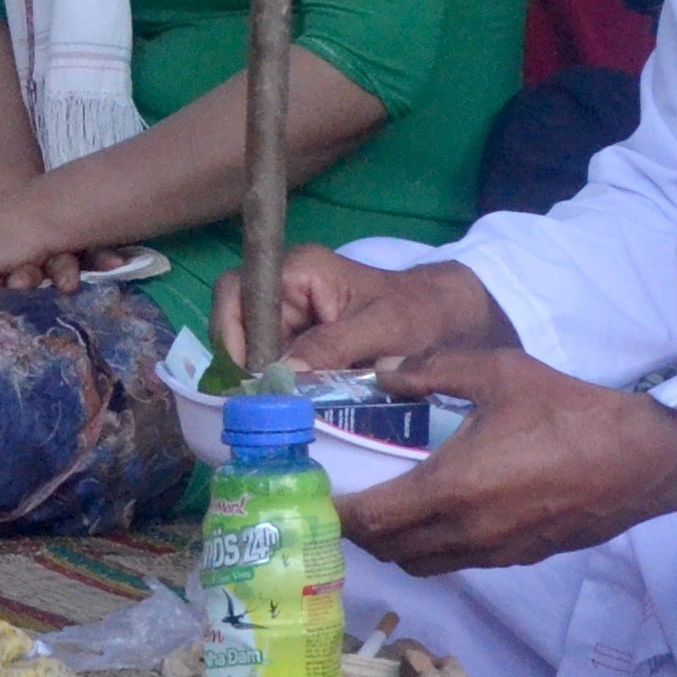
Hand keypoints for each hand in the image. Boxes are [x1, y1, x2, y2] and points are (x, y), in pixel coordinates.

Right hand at [210, 245, 512, 375]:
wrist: (444, 319)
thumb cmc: (419, 314)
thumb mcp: (382, 329)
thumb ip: (333, 346)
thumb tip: (282, 373)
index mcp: (299, 269)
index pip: (237, 293)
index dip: (232, 334)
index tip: (251, 377)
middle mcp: (283, 287)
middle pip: (233, 322)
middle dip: (244, 363)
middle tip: (263, 400)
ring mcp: (287, 313)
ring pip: (247, 347)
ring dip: (258, 378)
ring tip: (277, 406)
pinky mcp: (295, 338)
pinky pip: (268, 362)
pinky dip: (273, 384)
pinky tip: (288, 403)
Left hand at [332, 345, 676, 575]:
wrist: (642, 460)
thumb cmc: (570, 411)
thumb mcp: (498, 371)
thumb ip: (432, 368)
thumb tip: (383, 370)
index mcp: (450, 488)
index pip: (369, 520)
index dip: (333, 514)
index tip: (312, 495)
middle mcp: (464, 531)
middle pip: (386, 550)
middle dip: (357, 530)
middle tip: (344, 497)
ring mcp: (493, 551)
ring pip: (420, 563)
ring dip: (393, 544)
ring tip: (385, 508)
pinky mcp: (517, 557)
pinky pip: (456, 562)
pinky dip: (432, 548)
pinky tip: (437, 513)